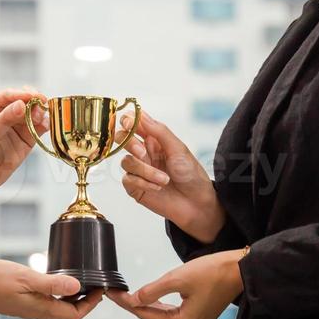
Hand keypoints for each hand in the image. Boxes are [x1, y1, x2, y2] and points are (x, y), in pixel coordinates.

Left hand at [0, 87, 44, 227]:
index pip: (9, 95)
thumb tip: (21, 104)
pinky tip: (45, 125)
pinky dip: (45, 124)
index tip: (33, 96)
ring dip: (41, 112)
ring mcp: (20, 123)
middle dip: (34, 101)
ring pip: (35, 111)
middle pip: (26, 100)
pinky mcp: (29, 136)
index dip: (22, 94)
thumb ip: (6, 118)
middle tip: (41, 104)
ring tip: (40, 119)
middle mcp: (8, 111)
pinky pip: (40, 126)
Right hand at [0, 260, 102, 318]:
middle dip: (86, 300)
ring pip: (58, 307)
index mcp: (42, 309)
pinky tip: (57, 278)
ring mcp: (30, 308)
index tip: (101, 289)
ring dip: (72, 296)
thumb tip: (77, 288)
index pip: (75, 315)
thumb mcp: (26, 278)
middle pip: (69, 313)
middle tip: (96, 283)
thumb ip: (52, 283)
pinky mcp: (23, 302)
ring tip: (82, 279)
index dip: (91, 304)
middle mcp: (38, 312)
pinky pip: (47, 301)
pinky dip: (58, 292)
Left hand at [108, 249, 244, 318]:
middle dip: (135, 304)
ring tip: (127, 295)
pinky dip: (163, 304)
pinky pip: (176, 313)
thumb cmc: (213, 272)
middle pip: (154, 316)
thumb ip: (152, 291)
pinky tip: (150, 297)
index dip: (127, 303)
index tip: (112, 294)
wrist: (240, 269)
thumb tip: (133, 300)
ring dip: (148, 304)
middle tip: (116, 293)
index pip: (147, 314)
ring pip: (165, 315)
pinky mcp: (202, 316)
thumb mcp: (177, 279)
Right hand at [118, 111, 224, 242]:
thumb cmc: (191, 175)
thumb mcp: (178, 149)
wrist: (196, 204)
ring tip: (164, 179)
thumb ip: (159, 131)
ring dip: (145, 170)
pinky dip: (143, 183)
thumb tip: (141, 114)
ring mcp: (138, 170)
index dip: (128, 120)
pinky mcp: (135, 187)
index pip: (133, 123)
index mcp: (154, 139)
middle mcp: (144, 152)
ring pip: (126, 161)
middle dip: (130, 143)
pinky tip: (158, 187)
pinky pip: (128, 179)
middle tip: (142, 152)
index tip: (130, 123)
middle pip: (122, 139)